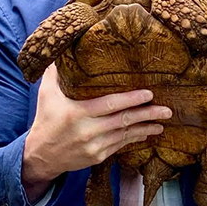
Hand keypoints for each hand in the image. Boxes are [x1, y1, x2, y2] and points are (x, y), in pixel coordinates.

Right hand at [22, 64, 171, 201]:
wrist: (40, 155)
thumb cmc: (46, 119)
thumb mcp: (46, 94)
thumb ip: (56, 73)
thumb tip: (63, 49)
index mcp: (77, 113)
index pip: (109, 105)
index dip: (131, 100)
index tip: (149, 94)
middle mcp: (88, 131)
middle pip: (123, 121)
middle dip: (147, 115)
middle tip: (166, 110)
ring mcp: (94, 146)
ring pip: (125, 135)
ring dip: (146, 128)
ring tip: (162, 122)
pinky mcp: (98, 156)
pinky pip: (121, 145)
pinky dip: (135, 138)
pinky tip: (147, 132)